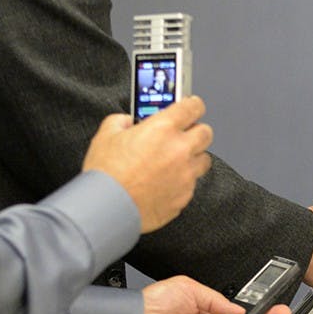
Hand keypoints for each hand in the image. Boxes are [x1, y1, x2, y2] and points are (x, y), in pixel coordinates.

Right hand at [81, 96, 213, 232]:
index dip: (193, 104)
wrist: (107, 208)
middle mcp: (180, 150)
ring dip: (194, 157)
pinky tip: (166, 182)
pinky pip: (192, 184)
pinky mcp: (185, 196)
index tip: (192, 105)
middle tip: (185, 134)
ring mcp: (186, 175)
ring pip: (204, 160)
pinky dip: (183, 181)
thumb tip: (127, 121)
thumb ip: (121, 122)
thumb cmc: (106, 174)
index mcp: (162, 129)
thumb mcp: (106, 136)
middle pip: (206, 133)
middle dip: (197, 131)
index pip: (192, 107)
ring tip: (175, 160)